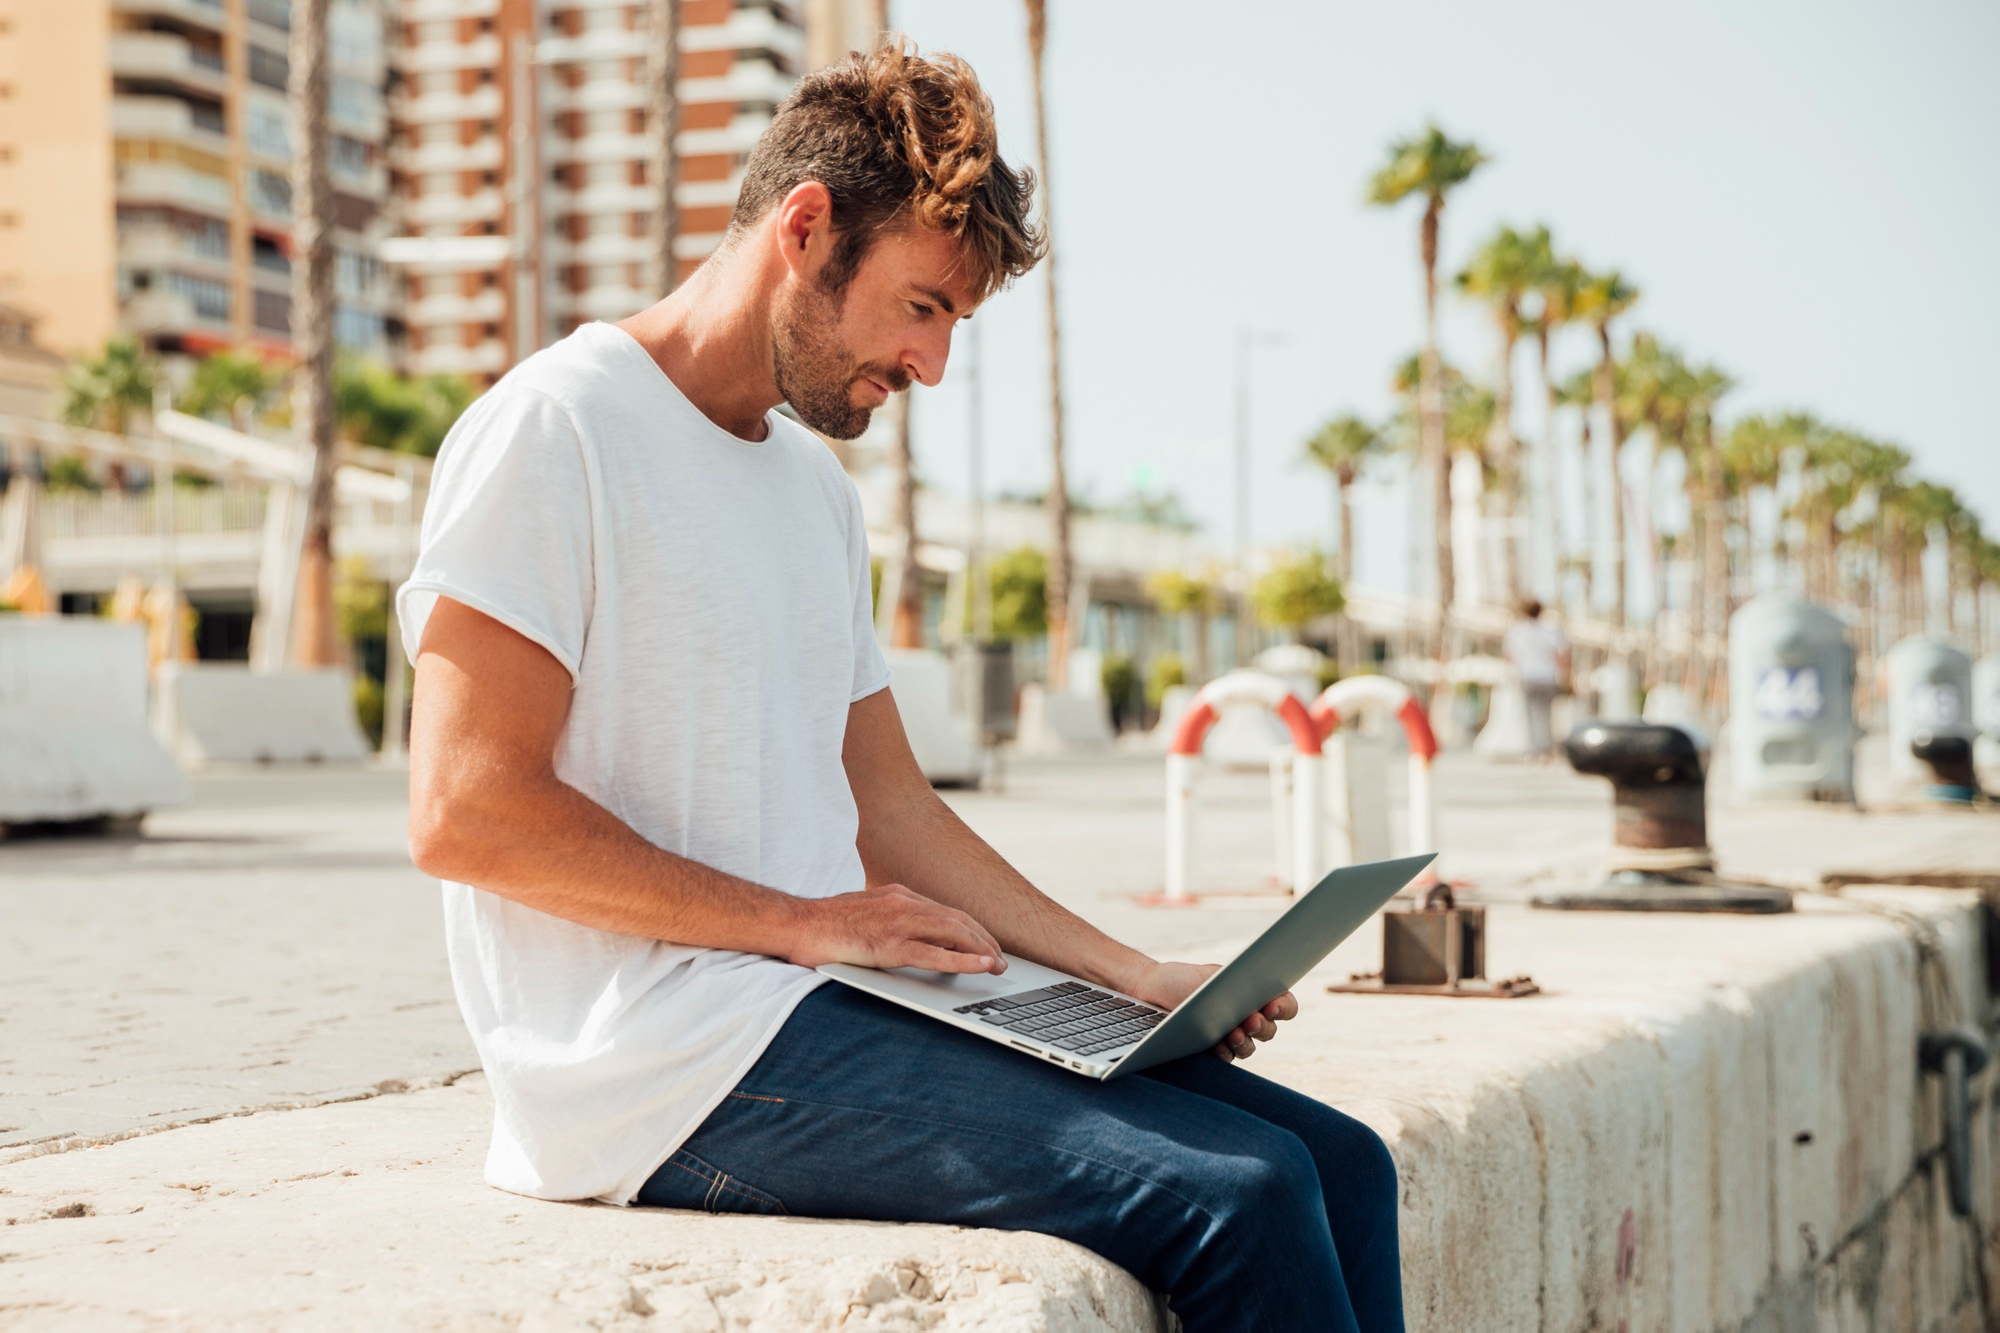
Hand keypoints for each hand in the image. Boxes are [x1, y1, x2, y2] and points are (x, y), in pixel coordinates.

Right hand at [786, 883, 1006, 975]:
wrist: (797, 924)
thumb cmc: (825, 924)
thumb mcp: (865, 914)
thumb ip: (890, 920)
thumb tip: (913, 938)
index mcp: (898, 895)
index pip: (945, 911)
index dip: (970, 928)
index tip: (985, 942)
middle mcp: (903, 903)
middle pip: (957, 919)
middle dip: (983, 939)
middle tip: (1001, 957)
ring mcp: (897, 922)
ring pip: (954, 933)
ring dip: (981, 949)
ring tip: (998, 964)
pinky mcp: (889, 945)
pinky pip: (935, 954)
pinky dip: (963, 961)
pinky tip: (981, 966)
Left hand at [1123, 960, 1297, 1062]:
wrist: (1150, 992)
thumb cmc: (1183, 979)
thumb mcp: (1211, 975)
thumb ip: (1237, 985)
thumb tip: (1258, 999)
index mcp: (1253, 995)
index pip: (1284, 1006)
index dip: (1284, 1007)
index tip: (1273, 1006)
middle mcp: (1246, 1017)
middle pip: (1269, 1030)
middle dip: (1263, 1026)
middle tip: (1250, 1020)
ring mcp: (1231, 1036)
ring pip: (1249, 1047)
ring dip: (1244, 1042)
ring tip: (1231, 1033)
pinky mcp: (1213, 1052)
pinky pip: (1227, 1058)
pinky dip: (1225, 1052)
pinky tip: (1219, 1046)